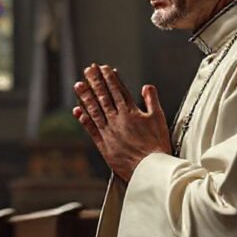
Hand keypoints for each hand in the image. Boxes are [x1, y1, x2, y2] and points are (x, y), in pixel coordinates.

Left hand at [72, 64, 170, 181]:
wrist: (150, 168)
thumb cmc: (157, 145)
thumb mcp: (159, 119)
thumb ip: (152, 101)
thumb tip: (147, 86)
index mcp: (131, 112)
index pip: (118, 90)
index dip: (110, 78)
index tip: (104, 68)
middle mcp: (117, 119)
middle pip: (104, 96)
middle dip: (95, 81)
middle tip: (88, 69)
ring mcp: (109, 131)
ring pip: (94, 110)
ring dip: (85, 96)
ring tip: (78, 85)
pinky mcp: (104, 144)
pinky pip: (91, 129)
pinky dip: (83, 119)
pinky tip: (77, 110)